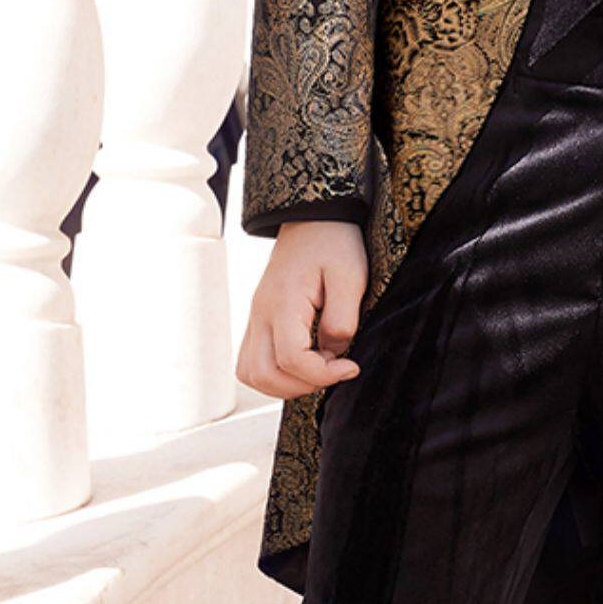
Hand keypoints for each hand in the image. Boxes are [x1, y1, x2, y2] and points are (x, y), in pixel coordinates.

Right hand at [236, 219, 369, 401]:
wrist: (313, 217)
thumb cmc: (334, 242)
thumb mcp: (351, 277)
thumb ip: (342, 320)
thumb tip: (332, 354)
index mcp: (283, 302)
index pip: (290, 359)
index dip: (322, 375)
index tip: (351, 367)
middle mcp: (261, 313)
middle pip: (263, 374)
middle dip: (302, 386)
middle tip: (333, 370)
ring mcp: (256, 317)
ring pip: (251, 373)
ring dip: (284, 384)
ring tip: (317, 370)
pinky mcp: (258, 319)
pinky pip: (251, 361)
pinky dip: (273, 374)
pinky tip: (302, 363)